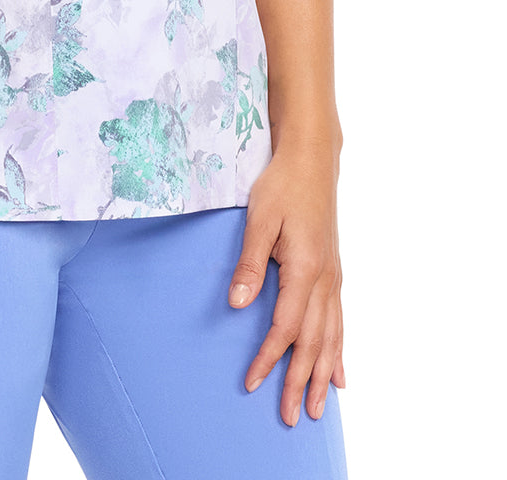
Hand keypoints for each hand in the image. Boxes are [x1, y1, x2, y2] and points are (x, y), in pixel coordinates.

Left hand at [227, 139, 345, 425]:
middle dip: (301, 382)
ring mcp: (333, 278)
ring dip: (323, 375)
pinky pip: (339, 322)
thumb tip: (237, 304)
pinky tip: (340, 374)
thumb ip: (249, 264)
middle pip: (312, 342)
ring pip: (331, 337)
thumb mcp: (259, 219)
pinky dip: (339, 351)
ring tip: (320, 409)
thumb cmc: (281, 186)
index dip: (268, 358)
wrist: (311, 160)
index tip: (252, 383)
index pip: (285, 327)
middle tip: (291, 417)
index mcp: (304, 270)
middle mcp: (324, 280)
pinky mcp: (333, 273)